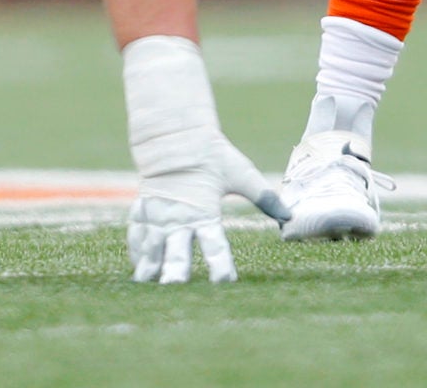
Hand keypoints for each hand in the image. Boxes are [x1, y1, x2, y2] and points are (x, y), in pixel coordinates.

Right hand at [121, 36, 285, 283]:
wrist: (177, 136)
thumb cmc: (213, 156)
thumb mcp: (242, 174)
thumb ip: (265, 197)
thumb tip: (289, 214)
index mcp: (205, 212)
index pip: (215, 246)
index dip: (221, 267)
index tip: (226, 284)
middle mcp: (179, 219)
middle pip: (176, 255)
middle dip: (176, 274)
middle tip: (177, 290)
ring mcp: (157, 216)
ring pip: (151, 250)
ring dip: (151, 269)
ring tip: (150, 287)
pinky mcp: (143, 210)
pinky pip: (136, 237)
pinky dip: (137, 253)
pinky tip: (138, 269)